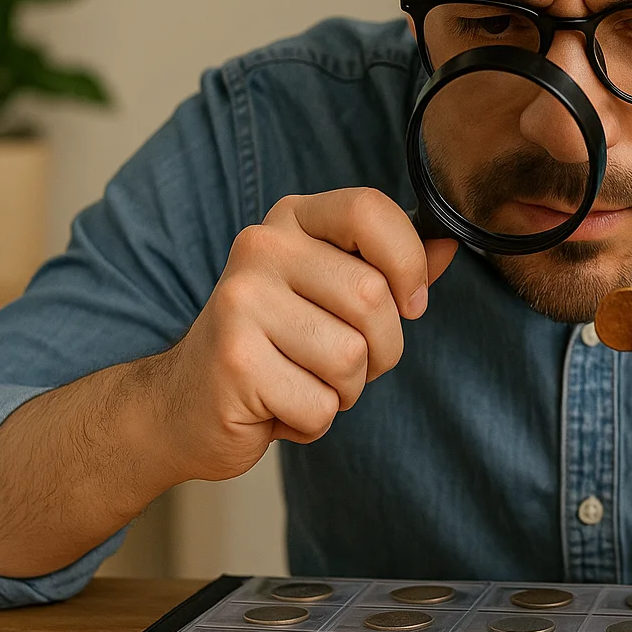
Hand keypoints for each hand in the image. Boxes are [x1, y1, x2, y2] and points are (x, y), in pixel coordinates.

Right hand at [150, 187, 457, 482]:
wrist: (182, 404)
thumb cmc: (276, 345)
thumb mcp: (332, 294)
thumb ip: (391, 268)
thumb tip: (449, 244)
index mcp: (292, 220)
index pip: (369, 209)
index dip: (408, 262)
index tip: (411, 304)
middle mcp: (261, 249)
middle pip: (372, 297)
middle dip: (380, 349)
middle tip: (340, 363)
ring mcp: (241, 303)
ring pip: (351, 357)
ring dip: (345, 390)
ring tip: (302, 381)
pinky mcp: (233, 362)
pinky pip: (321, 405)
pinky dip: (312, 421)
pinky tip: (276, 406)